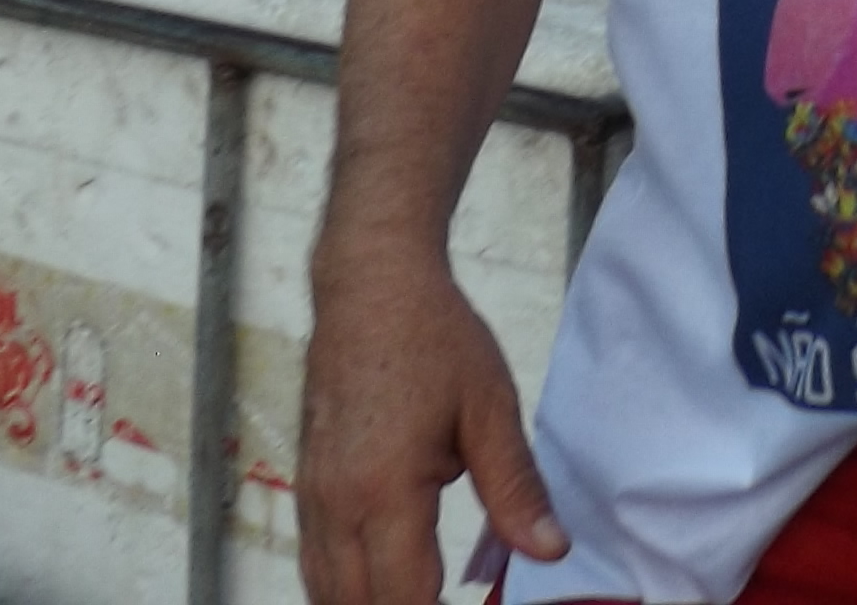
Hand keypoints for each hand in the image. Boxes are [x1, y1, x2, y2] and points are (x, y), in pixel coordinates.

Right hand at [300, 248, 567, 604]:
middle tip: (448, 602)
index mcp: (384, 491)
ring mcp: (313, 496)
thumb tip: (550, 552)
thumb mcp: (490, 409)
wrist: (370, 285)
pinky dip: (342, 586)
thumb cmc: (434, 339)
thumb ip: (515, 489)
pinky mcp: (306, 483)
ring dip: (367, 604)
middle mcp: (336, 505)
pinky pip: (314, 560)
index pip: (405, 598)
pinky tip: (379, 582)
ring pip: (325, 591)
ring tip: (419, 592)